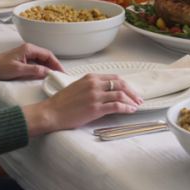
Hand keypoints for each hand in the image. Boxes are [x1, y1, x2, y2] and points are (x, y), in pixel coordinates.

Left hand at [0, 43, 64, 80]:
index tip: (62, 72)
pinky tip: (46, 74)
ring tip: (56, 75)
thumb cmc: (1, 68)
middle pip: (47, 56)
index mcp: (29, 49)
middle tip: (61, 75)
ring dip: (49, 66)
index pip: (48, 55)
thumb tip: (48, 72)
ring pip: (42, 59)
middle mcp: (29, 49)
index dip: (56, 64)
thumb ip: (34, 70)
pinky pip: (37, 62)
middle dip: (55, 65)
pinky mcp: (24, 58)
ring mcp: (27, 53)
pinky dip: (43, 67)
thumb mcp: (18, 70)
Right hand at [22, 73, 141, 136]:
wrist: (51, 112)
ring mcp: (95, 96)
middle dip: (132, 91)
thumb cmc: (62, 102)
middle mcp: (94, 84)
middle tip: (138, 99)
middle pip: (121, 84)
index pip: (114, 77)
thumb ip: (91, 86)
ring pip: (121, 94)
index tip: (131, 91)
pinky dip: (126, 108)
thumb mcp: (77, 87)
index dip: (126, 84)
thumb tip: (105, 91)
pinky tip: (130, 110)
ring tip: (136, 106)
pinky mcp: (95, 108)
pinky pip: (116, 106)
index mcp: (90, 77)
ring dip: (131, 100)